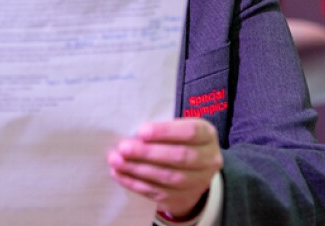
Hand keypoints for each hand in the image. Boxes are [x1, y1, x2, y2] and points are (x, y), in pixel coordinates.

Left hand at [108, 118, 222, 218]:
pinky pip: (157, 192)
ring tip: (117, 160)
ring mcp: (197, 182)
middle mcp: (208, 160)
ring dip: (138, 169)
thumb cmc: (178, 140)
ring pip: (168, 177)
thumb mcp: (178, 127)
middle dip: (148, 153)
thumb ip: (160, 128)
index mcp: (207, 135)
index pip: (190, 132)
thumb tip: (130, 132)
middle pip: (179, 157)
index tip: (141, 131)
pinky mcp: (182, 198)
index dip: (165, 132)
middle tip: (124, 147)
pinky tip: (120, 173)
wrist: (192, 171)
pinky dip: (135, 183)